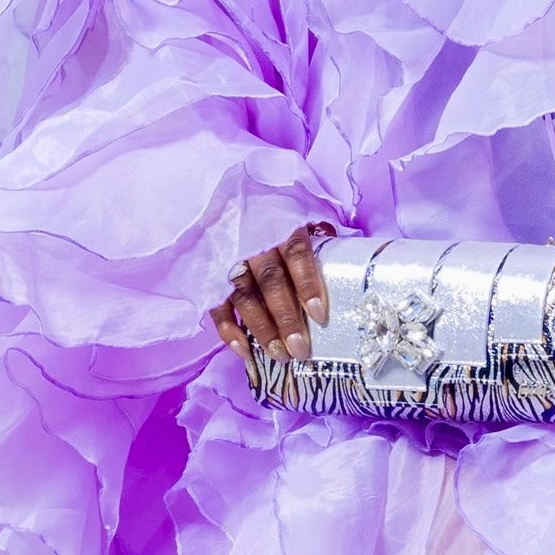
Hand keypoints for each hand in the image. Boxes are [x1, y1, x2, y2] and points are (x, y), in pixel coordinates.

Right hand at [213, 222, 334, 366]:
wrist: (231, 200)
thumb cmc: (277, 214)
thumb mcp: (301, 213)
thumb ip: (320, 234)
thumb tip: (343, 263)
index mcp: (280, 224)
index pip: (295, 254)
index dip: (307, 285)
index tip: (319, 315)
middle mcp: (252, 243)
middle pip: (270, 282)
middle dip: (286, 318)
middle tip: (300, 350)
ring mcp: (229, 260)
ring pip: (245, 296)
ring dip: (261, 329)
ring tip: (279, 355)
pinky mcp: (211, 277)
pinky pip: (216, 305)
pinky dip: (228, 330)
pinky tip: (244, 350)